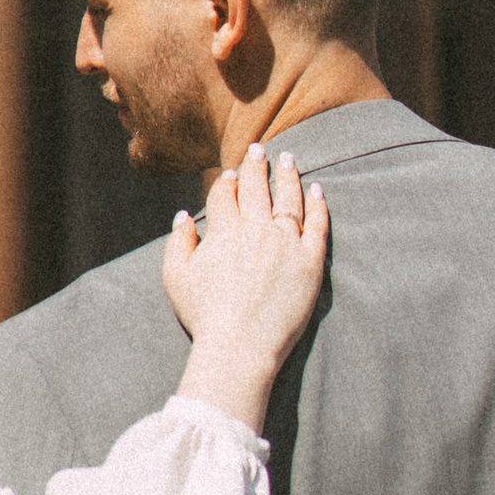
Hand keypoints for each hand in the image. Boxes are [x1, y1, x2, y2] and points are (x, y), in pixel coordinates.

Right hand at [162, 144, 328, 428]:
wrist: (240, 346)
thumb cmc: (205, 316)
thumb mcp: (176, 278)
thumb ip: (178, 242)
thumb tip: (184, 216)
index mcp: (224, 230)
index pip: (226, 194)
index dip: (227, 181)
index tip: (230, 174)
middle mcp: (256, 229)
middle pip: (257, 187)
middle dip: (256, 164)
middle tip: (259, 148)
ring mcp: (286, 243)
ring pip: (288, 198)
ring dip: (287, 175)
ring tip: (288, 159)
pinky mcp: (310, 261)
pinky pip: (317, 224)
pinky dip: (317, 204)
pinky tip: (317, 189)